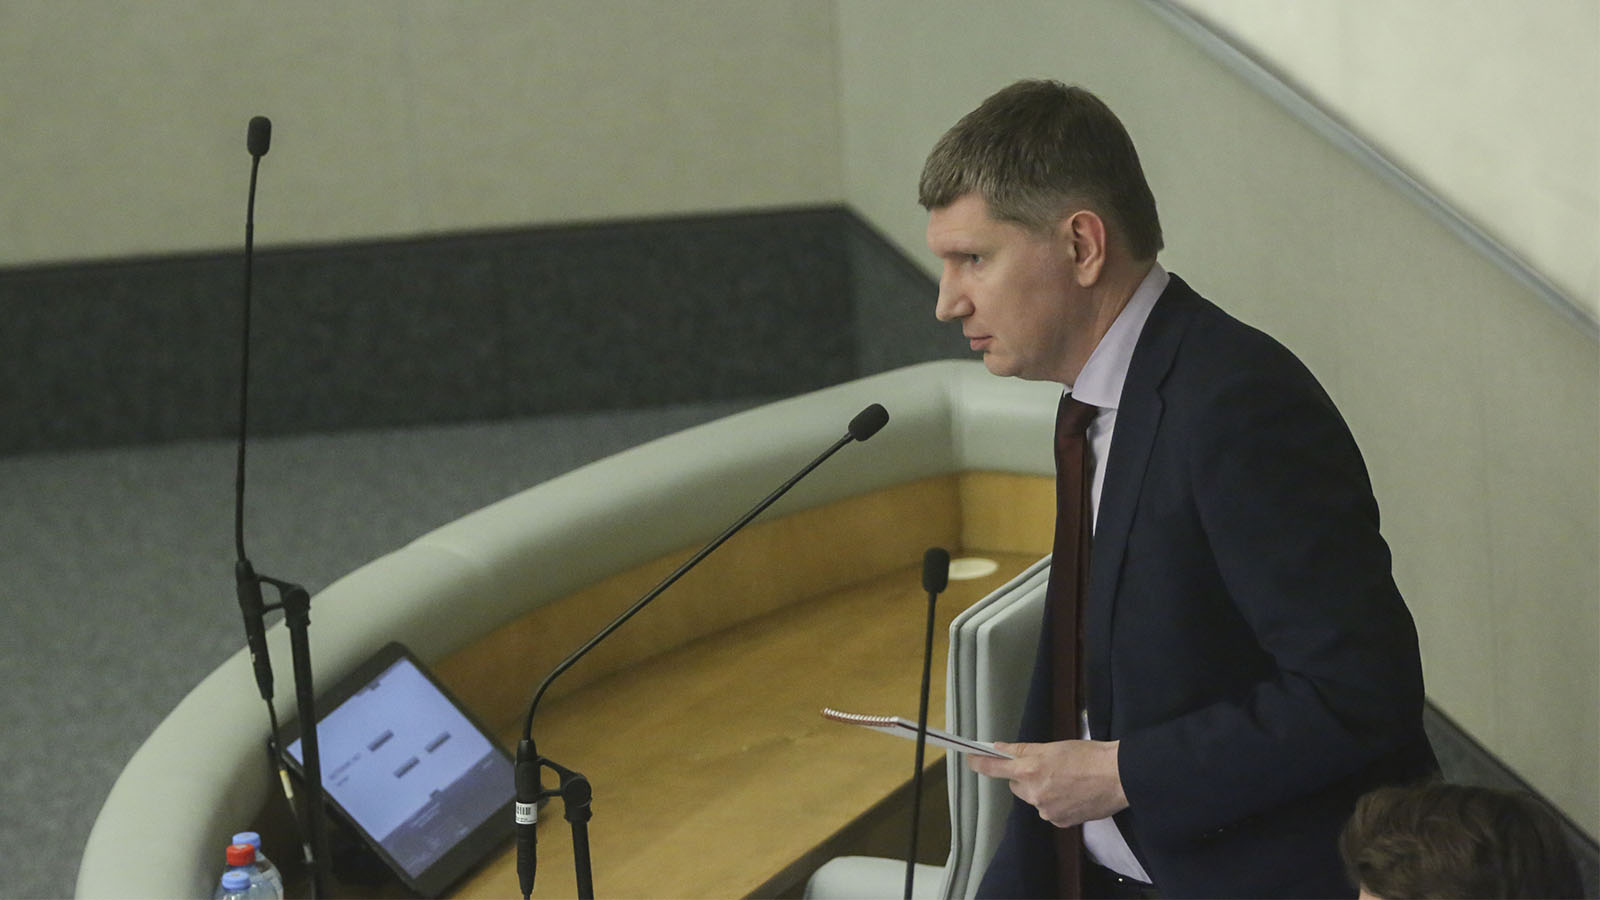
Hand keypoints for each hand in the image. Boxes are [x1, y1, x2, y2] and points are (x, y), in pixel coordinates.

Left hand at [969, 739, 1127, 827]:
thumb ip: (1024, 750)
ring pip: (1034, 799)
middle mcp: (1034, 793)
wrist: (1118, 777)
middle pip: (1016, 786)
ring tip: (1066, 780)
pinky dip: (1056, 803)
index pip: (995, 768)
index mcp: (1031, 769)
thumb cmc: (1088, 756)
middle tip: (1046, 767)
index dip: (980, 763)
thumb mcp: (1053, 746)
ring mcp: (1046, 810)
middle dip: (1024, 777)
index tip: (970, 759)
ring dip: (1042, 790)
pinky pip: (1049, 811)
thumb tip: (999, 749)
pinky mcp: (1060, 822)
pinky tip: (1073, 793)